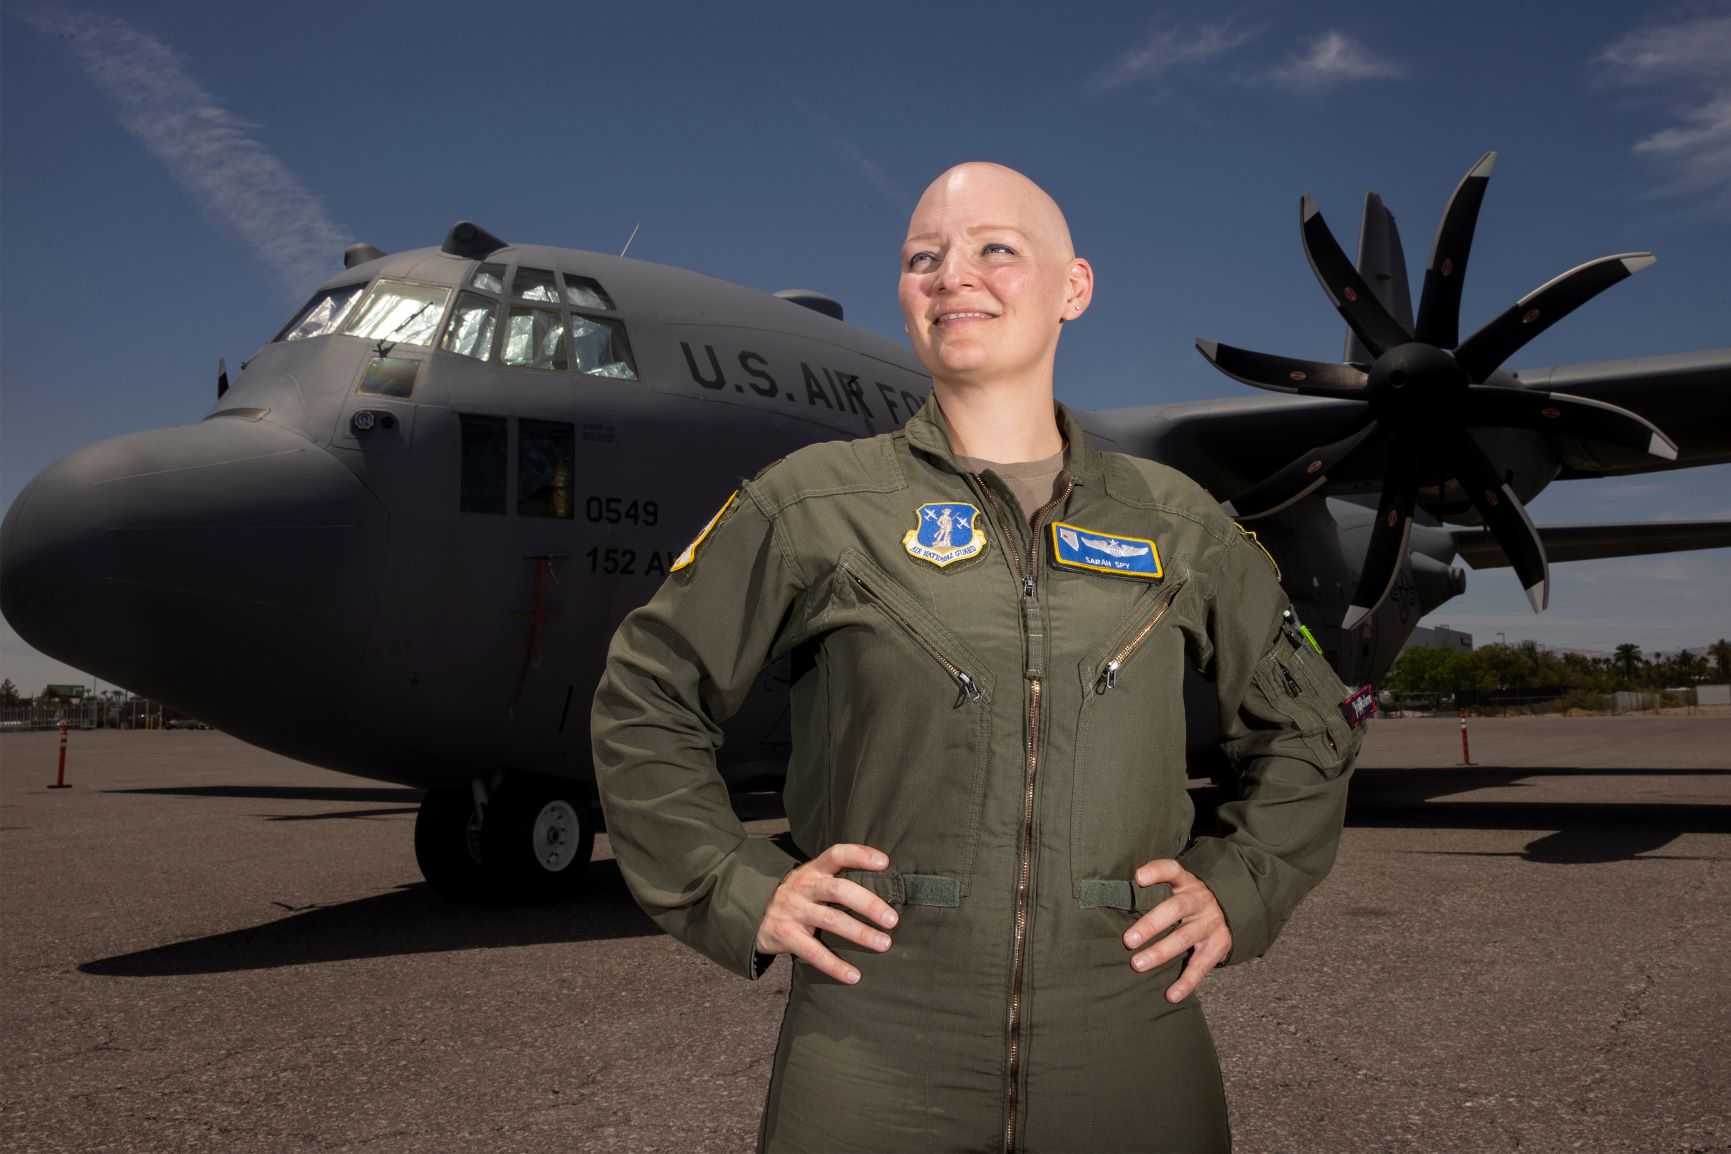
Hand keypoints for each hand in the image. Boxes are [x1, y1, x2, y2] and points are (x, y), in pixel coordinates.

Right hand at [755, 843, 897, 984]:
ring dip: (860, 933)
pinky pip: (813, 952)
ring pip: (831, 920)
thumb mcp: (810, 879)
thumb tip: (882, 891)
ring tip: (884, 944)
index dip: (860, 855)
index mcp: (813, 870)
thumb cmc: (796, 896)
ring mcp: (794, 910)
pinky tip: (853, 976)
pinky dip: (835, 965)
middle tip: (892, 919)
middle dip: (868, 904)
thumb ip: (836, 881)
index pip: (837, 855)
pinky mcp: (786, 935)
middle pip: (839, 889)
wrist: (751, 913)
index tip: (885, 862)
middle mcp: (804, 887)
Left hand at [1122, 859, 1231, 1002]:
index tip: (1138, 877)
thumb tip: (1111, 898)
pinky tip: (1171, 995)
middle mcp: (1200, 901)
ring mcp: (1210, 924)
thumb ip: (1155, 892)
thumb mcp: (1179, 888)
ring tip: (1138, 964)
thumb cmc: (1189, 900)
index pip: (1173, 870)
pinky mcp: (1219, 946)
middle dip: (1150, 925)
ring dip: (1160, 952)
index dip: (1156, 871)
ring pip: (1184, 938)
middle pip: (1175, 909)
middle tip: (1128, 941)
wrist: (1231, 911)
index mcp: (1186, 883)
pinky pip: (1201, 966)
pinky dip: (1186, 982)